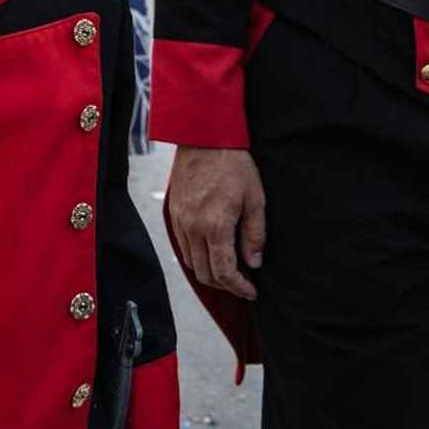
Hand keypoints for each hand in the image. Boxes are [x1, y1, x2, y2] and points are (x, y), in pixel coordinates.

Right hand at [168, 147, 266, 298]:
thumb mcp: (255, 199)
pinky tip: (212, 250)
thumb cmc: (233, 164)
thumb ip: (254, 235)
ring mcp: (180, 221)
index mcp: (215, 226)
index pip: (223, 273)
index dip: (239, 288)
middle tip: (243, 283)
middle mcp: (192, 228)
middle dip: (225, 285)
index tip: (251, 291)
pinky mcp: (174, 213)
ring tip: (229, 268)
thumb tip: (253, 262)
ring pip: (191, 263)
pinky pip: (183, 246)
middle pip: (205, 274)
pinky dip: (197, 256)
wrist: (203, 137)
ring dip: (210, 272)